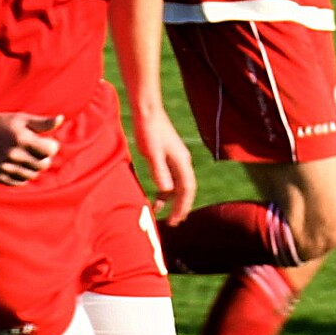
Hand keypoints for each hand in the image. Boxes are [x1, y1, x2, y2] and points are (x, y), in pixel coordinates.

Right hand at [0, 112, 62, 185]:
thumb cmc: (3, 124)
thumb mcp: (23, 119)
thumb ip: (43, 123)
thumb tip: (61, 119)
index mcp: (22, 139)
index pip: (50, 151)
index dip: (51, 146)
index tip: (45, 142)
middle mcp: (14, 155)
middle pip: (43, 165)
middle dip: (44, 158)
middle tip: (36, 151)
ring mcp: (5, 167)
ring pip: (32, 175)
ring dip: (33, 168)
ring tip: (26, 158)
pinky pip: (19, 182)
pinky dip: (22, 176)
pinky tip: (18, 166)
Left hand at [131, 107, 195, 223]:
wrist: (147, 112)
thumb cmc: (149, 130)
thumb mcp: (152, 153)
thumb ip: (159, 171)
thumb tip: (166, 191)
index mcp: (182, 162)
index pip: (187, 189)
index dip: (183, 206)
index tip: (175, 220)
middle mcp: (182, 162)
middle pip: (186, 189)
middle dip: (181, 207)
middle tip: (174, 223)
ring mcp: (175, 160)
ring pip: (178, 186)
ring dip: (172, 201)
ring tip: (165, 215)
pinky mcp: (167, 158)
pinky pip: (170, 180)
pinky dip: (165, 192)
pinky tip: (156, 199)